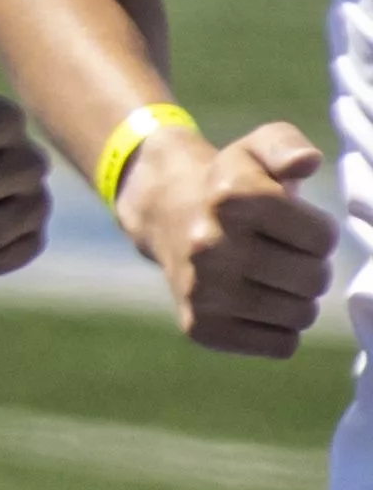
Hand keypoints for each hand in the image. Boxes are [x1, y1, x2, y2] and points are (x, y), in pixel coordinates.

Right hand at [116, 111, 334, 358]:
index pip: (322, 239)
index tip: (297, 226)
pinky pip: (281, 344)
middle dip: (313, 267)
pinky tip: (260, 304)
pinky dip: (281, 328)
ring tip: (277, 280)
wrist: (167, 215)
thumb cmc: (232, 183)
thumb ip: (287, 145)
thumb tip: (306, 163)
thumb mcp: (257, 148)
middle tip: (289, 255)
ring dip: (299, 299)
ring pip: (300, 315)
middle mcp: (209, 245)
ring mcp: (202, 290)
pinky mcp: (200, 327)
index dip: (319, 232)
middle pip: (314, 280)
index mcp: (231, 198)